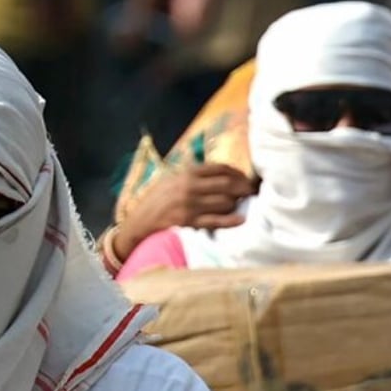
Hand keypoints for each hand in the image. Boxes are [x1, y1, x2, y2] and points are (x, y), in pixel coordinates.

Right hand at [113, 163, 257, 261]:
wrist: (138, 221)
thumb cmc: (157, 200)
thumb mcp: (172, 179)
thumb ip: (193, 174)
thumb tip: (220, 173)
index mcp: (186, 173)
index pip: (220, 168)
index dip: (237, 173)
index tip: (246, 178)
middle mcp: (189, 186)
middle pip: (226, 183)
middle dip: (243, 187)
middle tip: (252, 191)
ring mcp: (189, 205)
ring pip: (223, 202)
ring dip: (235, 204)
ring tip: (240, 205)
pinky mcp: (188, 222)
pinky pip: (214, 221)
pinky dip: (230, 220)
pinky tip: (241, 219)